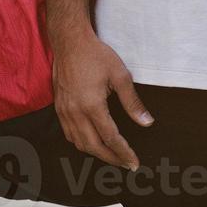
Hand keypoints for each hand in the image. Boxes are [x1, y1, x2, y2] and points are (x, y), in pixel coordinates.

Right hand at [50, 24, 153, 168]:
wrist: (70, 42)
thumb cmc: (96, 55)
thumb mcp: (120, 75)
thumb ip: (133, 102)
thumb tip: (147, 122)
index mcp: (92, 106)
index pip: (111, 138)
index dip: (124, 152)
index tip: (134, 162)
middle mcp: (75, 113)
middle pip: (94, 146)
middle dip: (111, 158)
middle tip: (126, 164)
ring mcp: (64, 112)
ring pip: (79, 143)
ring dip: (96, 153)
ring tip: (113, 156)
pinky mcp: (59, 108)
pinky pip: (69, 134)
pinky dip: (82, 143)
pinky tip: (93, 142)